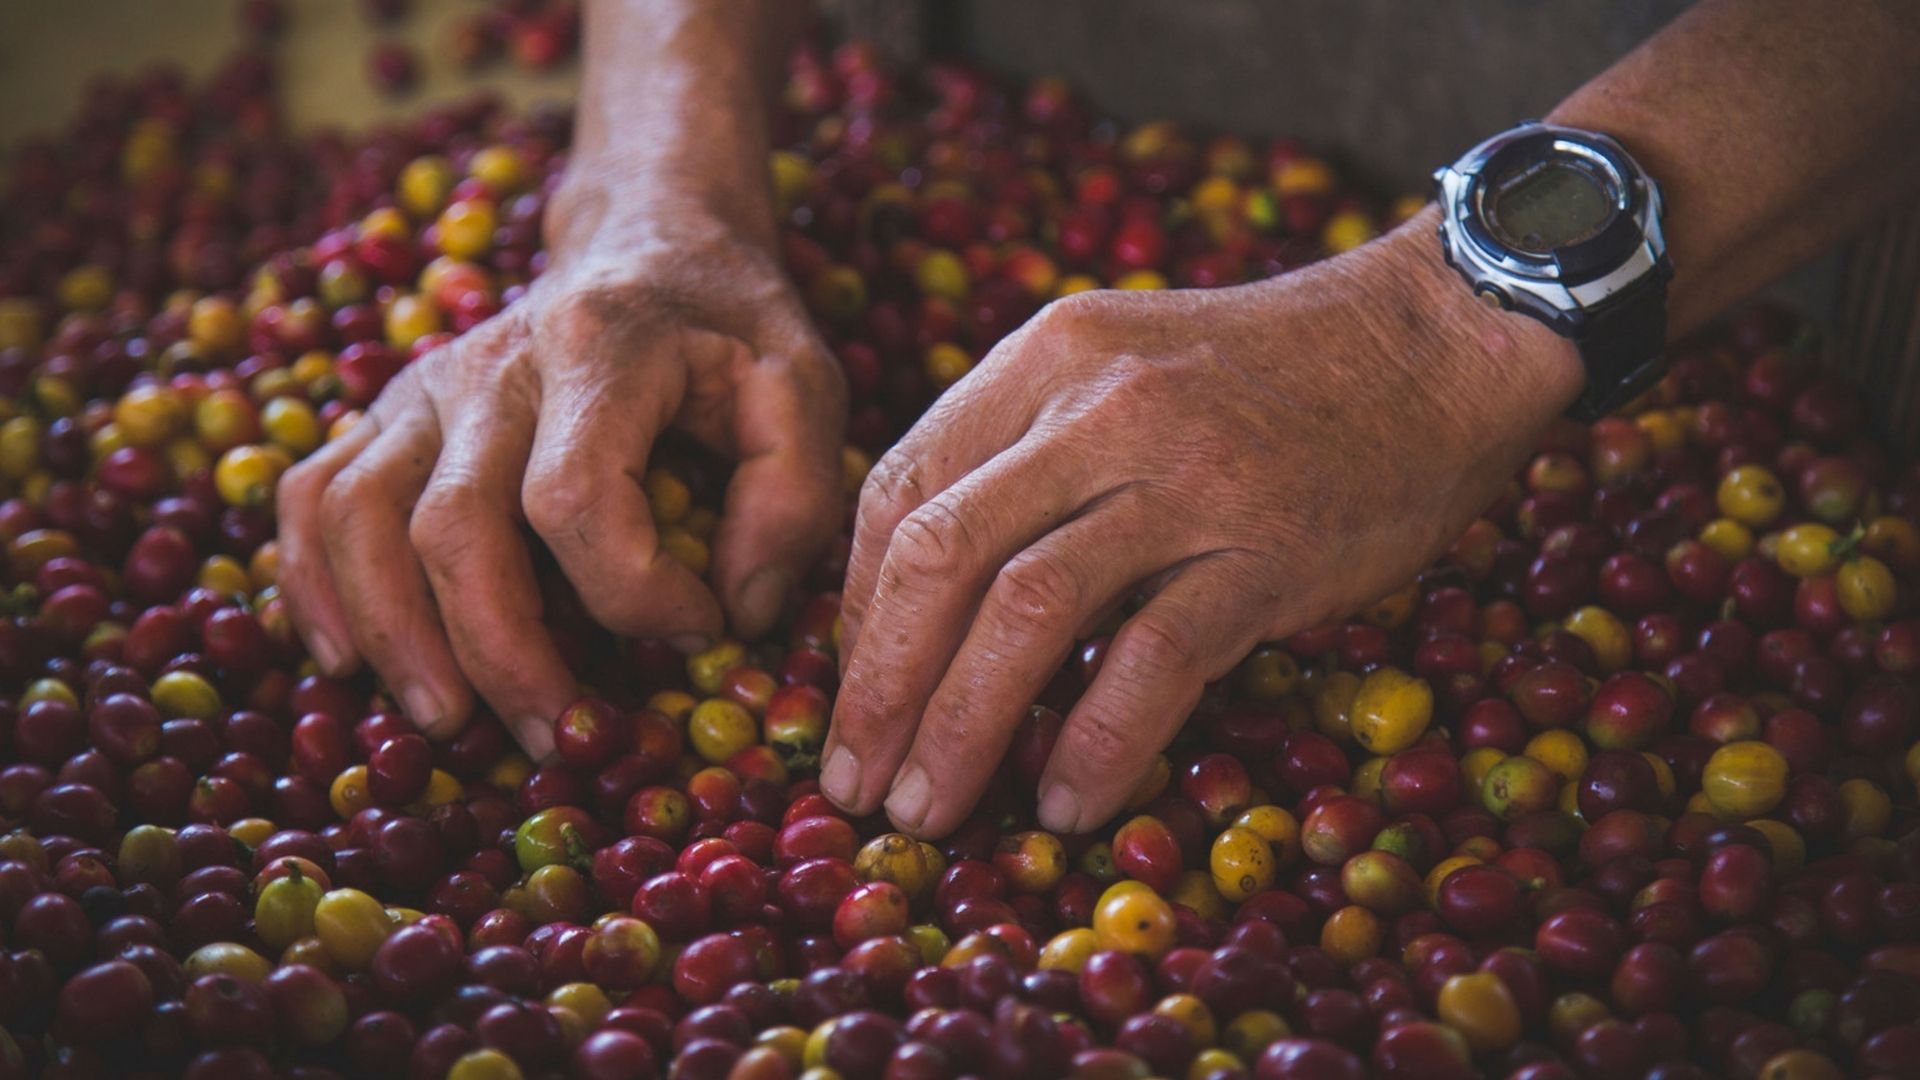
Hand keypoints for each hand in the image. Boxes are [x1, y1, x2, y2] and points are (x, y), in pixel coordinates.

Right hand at [277, 220, 845, 758]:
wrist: (647, 239)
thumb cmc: (731, 330)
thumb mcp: (803, 388)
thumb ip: (793, 498)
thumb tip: (736, 615)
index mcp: (599, 350)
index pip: (577, 498)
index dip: (633, 593)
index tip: (701, 628)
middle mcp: (490, 366)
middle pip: (453, 529)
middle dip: (502, 654)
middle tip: (557, 740)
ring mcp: (423, 387)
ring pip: (359, 521)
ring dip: (395, 637)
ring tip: (450, 722)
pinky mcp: (387, 412)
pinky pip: (312, 498)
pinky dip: (314, 586)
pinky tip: (349, 661)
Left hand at [819, 212, 1582, 837]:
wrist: (1434, 341)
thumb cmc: (1266, 374)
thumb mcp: (1120, 367)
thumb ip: (1028, 451)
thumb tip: (930, 592)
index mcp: (1044, 358)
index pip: (900, 486)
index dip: (855, 606)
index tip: (852, 689)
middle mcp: (1097, 407)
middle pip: (938, 556)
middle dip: (876, 686)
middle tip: (854, 783)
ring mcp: (1184, 475)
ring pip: (1025, 611)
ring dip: (960, 728)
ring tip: (928, 811)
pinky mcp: (1268, 545)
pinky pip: (1155, 658)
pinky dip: (1097, 743)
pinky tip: (1066, 805)